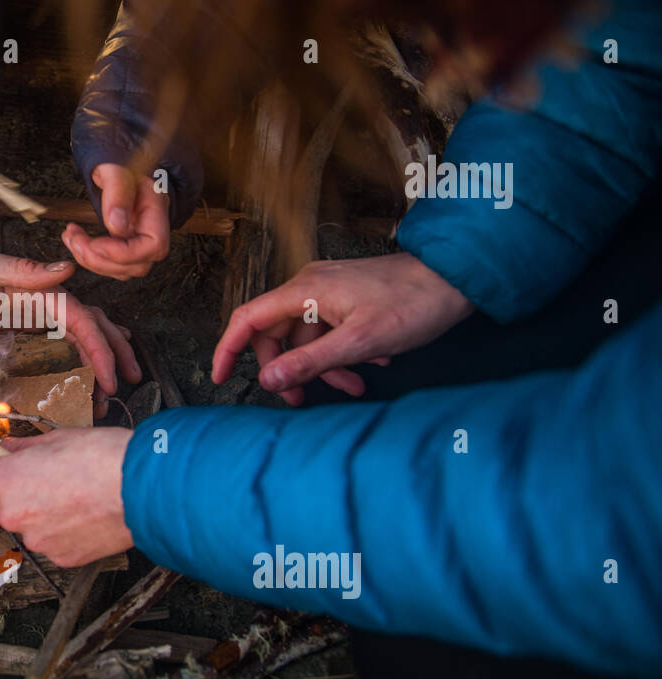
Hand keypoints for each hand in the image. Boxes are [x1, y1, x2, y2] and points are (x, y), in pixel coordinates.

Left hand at [0, 245, 142, 402]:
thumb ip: (18, 268)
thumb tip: (65, 270)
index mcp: (35, 288)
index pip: (79, 317)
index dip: (99, 347)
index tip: (110, 377)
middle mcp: (39, 300)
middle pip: (90, 324)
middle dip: (114, 352)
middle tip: (126, 382)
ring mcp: (33, 316)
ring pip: (80, 336)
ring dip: (101, 359)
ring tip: (111, 389)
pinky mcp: (23, 330)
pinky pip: (59, 346)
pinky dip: (78, 361)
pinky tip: (87, 378)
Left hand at [0, 428, 133, 566]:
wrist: (139, 489)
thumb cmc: (100, 458)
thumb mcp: (58, 438)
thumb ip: (25, 446)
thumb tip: (10, 447)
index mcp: (4, 482)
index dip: (13, 466)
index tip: (29, 464)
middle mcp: (12, 516)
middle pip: (12, 502)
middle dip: (30, 492)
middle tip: (61, 479)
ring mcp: (37, 541)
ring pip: (35, 525)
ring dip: (49, 514)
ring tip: (80, 498)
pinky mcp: (62, 558)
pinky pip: (57, 542)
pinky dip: (68, 532)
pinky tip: (88, 515)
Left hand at [61, 164, 170, 279]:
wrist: (117, 172)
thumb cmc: (119, 168)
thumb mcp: (116, 170)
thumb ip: (118, 192)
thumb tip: (117, 225)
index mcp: (157, 213)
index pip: (153, 246)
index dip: (123, 253)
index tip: (95, 243)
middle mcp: (153, 234)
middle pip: (136, 265)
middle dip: (100, 258)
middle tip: (74, 239)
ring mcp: (140, 245)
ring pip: (120, 270)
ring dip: (90, 259)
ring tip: (71, 236)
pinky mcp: (125, 251)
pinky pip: (110, 266)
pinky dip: (89, 258)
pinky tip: (75, 240)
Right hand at [211, 252, 475, 404]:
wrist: (457, 279)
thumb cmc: (413, 305)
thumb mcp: (359, 343)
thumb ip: (310, 363)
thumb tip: (268, 380)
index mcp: (305, 291)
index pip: (248, 319)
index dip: (228, 349)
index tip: (220, 377)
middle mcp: (311, 287)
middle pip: (276, 332)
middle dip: (287, 369)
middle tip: (301, 399)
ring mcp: (330, 291)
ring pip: (306, 336)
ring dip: (322, 367)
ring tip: (352, 389)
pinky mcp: (349, 298)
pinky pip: (329, 331)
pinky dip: (341, 354)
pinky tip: (371, 367)